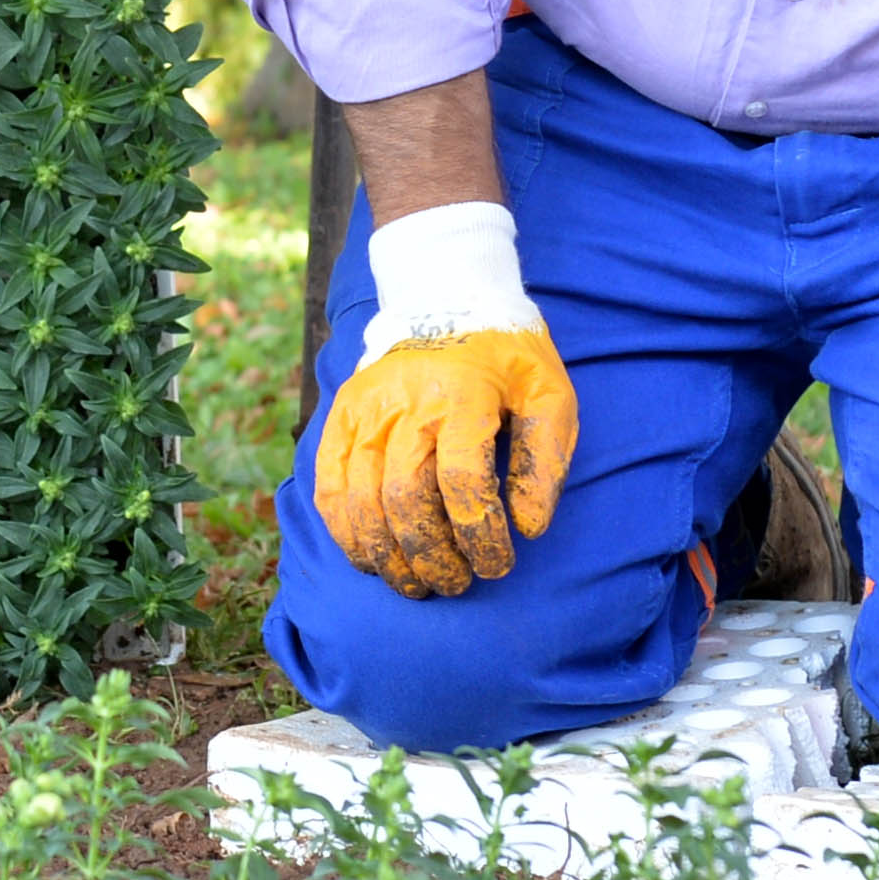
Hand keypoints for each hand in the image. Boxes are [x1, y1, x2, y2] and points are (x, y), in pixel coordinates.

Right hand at [311, 201, 574, 596]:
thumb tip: (528, 526)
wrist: (445, 295)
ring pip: (362, 500)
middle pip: (406, 499)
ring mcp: (366, 409)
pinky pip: (329, 483)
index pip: (464, 484)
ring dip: (387, 555)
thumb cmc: (506, 356)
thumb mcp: (549, 393)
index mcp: (463, 395)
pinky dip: (344, 530)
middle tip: (455, 584)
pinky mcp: (341, 415)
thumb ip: (545, 459)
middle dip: (432, 556)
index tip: (498, 565)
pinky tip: (369, 557)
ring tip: (415, 583)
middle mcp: (406, 402)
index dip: (480, 537)